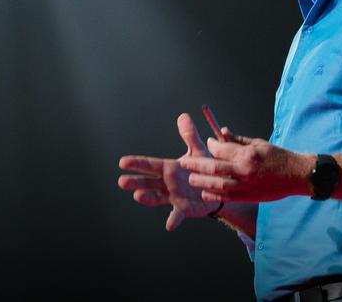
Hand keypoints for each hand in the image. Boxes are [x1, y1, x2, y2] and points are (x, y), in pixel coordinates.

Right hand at [117, 113, 219, 230]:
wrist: (219, 186)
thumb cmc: (205, 168)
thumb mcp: (198, 151)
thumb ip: (190, 136)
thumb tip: (183, 116)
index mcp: (168, 168)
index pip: (149, 165)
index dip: (136, 164)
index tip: (122, 162)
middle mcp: (167, 183)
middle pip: (148, 182)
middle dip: (135, 182)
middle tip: (121, 182)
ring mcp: (174, 197)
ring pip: (157, 197)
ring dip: (147, 198)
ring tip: (137, 196)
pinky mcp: (185, 208)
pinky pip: (177, 214)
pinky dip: (173, 219)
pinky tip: (169, 225)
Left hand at [179, 128, 310, 202]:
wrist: (297, 175)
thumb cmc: (279, 157)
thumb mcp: (259, 143)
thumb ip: (238, 140)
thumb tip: (222, 132)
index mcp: (247, 154)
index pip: (221, 149)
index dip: (211, 146)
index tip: (207, 143)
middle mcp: (245, 170)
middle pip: (214, 168)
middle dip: (197, 165)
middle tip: (185, 162)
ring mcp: (246, 185)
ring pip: (218, 185)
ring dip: (202, 182)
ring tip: (192, 179)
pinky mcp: (249, 196)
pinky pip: (227, 197)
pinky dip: (214, 195)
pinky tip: (205, 192)